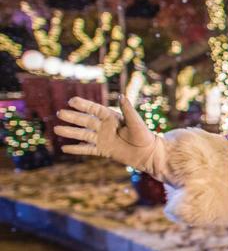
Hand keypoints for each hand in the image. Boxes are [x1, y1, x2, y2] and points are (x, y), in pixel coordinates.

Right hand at [54, 96, 170, 181]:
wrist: (148, 154)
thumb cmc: (145, 136)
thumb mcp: (136, 122)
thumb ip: (128, 110)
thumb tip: (121, 96)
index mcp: (113, 118)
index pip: (95, 110)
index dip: (84, 105)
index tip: (71, 101)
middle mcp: (106, 127)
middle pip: (86, 121)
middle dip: (73, 117)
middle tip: (59, 113)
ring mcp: (103, 139)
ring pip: (83, 135)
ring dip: (70, 132)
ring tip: (56, 129)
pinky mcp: (103, 150)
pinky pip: (87, 149)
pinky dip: (77, 149)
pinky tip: (64, 148)